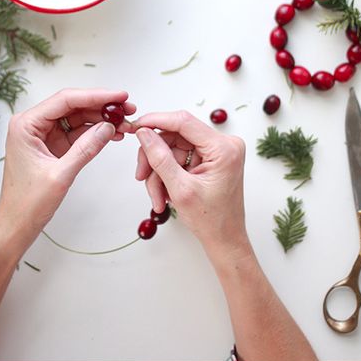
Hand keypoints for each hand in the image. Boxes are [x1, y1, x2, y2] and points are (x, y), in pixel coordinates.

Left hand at [0, 88, 135, 251]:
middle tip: (128, 108)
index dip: (96, 96)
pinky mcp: (52, 146)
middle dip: (102, 107)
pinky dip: (95, 133)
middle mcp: (33, 125)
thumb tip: (108, 127)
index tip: (119, 96)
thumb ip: (86, 148)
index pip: (66, 100)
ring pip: (78, 118)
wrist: (17, 225)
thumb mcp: (60, 174)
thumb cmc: (26, 203)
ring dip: (102, 120)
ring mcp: (43, 135)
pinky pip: (77, 133)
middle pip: (74, 106)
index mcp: (26, 125)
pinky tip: (113, 134)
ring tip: (126, 123)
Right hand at [133, 111, 248, 258]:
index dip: (156, 121)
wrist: (224, 239)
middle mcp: (223, 145)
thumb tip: (143, 133)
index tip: (136, 126)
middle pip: (175, 137)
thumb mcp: (180, 189)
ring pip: (173, 149)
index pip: (183, 122)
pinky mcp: (210, 159)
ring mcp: (217, 152)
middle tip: (141, 176)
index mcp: (224, 148)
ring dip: (159, 172)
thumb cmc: (211, 220)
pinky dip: (167, 175)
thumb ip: (159, 158)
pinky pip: (179, 158)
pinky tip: (165, 193)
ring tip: (157, 197)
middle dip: (155, 158)